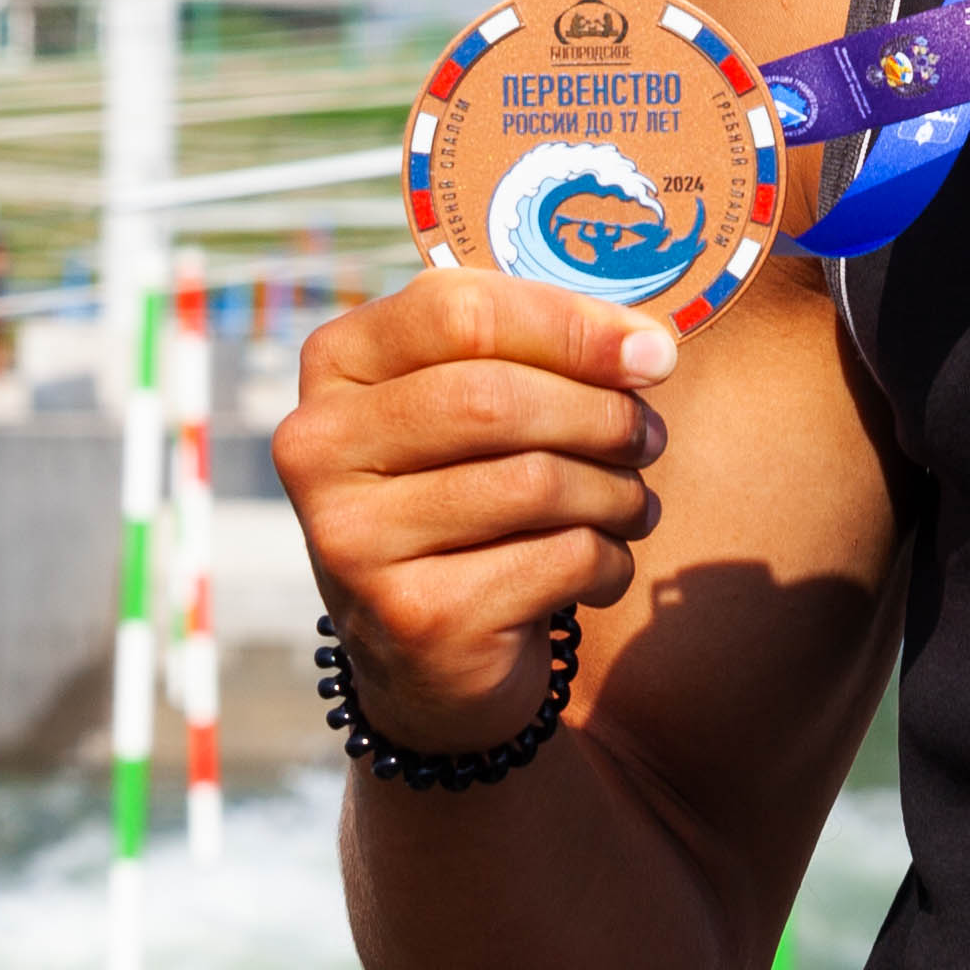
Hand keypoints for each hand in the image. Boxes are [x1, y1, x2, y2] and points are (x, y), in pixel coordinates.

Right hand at [273, 271, 675, 755]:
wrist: (430, 658)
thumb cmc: (468, 501)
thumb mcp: (477, 411)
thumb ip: (540, 355)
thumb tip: (647, 346)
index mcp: (335, 365)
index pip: (456, 311)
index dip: (570, 324)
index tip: (652, 353)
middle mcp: (318, 446)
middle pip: (494, 398)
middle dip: (603, 415)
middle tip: (650, 439)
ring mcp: (353, 539)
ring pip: (534, 481)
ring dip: (618, 493)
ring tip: (634, 506)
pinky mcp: (412, 616)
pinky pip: (556, 559)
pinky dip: (609, 561)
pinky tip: (603, 569)